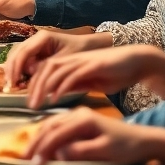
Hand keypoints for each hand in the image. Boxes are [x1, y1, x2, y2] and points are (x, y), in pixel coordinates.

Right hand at [4, 30, 110, 89]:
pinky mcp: (37, 51)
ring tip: (12, 84)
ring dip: (13, 70)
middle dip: (11, 68)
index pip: (24, 52)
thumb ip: (46, 66)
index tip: (13, 81)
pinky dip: (20, 70)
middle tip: (9, 84)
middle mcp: (35, 39)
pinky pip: (24, 60)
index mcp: (43, 37)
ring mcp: (35, 44)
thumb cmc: (80, 51)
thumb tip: (30, 73)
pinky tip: (19, 80)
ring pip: (17, 56)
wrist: (90, 46)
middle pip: (16, 52)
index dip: (16, 67)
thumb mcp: (65, 60)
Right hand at [23, 107, 164, 164]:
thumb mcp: (105, 151)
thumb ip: (81, 151)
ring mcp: (78, 116)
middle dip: (35, 142)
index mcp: (83, 120)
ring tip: (29, 153)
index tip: (34, 164)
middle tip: (23, 159)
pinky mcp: (80, 122)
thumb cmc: (126, 147)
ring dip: (38, 138)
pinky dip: (47, 135)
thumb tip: (58, 153)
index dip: (43, 149)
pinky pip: (57, 126)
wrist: (143, 140)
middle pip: (49, 127)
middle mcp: (77, 114)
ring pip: (51, 125)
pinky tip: (42, 144)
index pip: (56, 135)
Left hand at [24, 44, 155, 110]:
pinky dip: (61, 86)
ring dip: (43, 88)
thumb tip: (56, 93)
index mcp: (70, 62)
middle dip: (34, 87)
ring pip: (54, 71)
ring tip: (37, 104)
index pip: (44, 70)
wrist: (136, 61)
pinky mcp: (93, 65)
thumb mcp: (89, 81)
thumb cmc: (113, 72)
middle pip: (44, 69)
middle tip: (29, 106)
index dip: (33, 84)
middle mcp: (73, 59)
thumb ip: (73, 85)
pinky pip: (72, 75)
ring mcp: (82, 60)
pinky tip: (54, 98)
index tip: (28, 101)